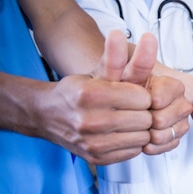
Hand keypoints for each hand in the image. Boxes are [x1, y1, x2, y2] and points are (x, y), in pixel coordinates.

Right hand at [44, 30, 179, 164]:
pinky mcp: (98, 158)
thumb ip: (115, 57)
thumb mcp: (96, 71)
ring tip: (130, 120)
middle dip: (145, 112)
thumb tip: (127, 35)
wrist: (47, 115)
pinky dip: (133, 142)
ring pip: (142, 137)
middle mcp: (90, 121)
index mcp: (90, 95)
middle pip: (145, 119)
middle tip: (136, 109)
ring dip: (141, 129)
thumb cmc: (77, 91)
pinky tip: (123, 133)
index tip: (137, 94)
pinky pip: (133, 152)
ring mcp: (93, 143)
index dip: (143, 95)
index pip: (142, 98)